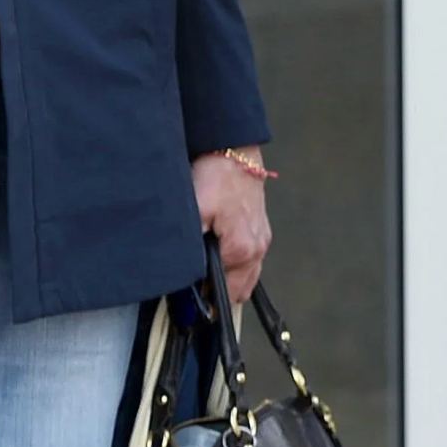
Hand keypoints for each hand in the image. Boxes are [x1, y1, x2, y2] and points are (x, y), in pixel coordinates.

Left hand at [196, 150, 274, 303]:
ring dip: (230, 277)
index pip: (224, 292)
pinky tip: (220, 248)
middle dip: (220, 291)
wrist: (234, 150)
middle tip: (196, 283)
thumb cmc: (216, 177)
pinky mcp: (262, 227)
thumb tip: (184, 274)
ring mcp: (262, 238)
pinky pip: (252, 258)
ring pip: (249, 276)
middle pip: (240, 291)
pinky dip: (237, 262)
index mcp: (241, 250)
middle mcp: (257, 249)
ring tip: (207, 267)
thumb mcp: (195, 212)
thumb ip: (191, 248)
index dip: (205, 296)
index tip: (189, 295)